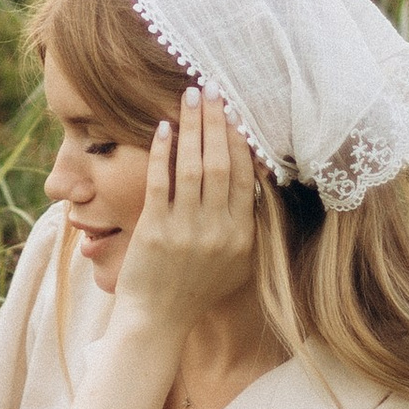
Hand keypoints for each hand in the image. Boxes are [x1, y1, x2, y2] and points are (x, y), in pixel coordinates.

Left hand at [113, 87, 257, 331]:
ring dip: (192, 127)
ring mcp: (185, 230)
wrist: (158, 319)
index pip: (246, 177)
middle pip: (221, 164)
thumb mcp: (237, 261)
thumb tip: (254, 178)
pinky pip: (160, 182)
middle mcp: (218, 231)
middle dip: (216, 122)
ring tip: (189, 96)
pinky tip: (163, 128)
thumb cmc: (197, 289)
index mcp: (242, 236)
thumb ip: (246, 223)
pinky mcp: (154, 230)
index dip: (240, 140)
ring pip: (192, 167)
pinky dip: (162, 152)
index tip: (235, 111)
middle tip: (212, 88)